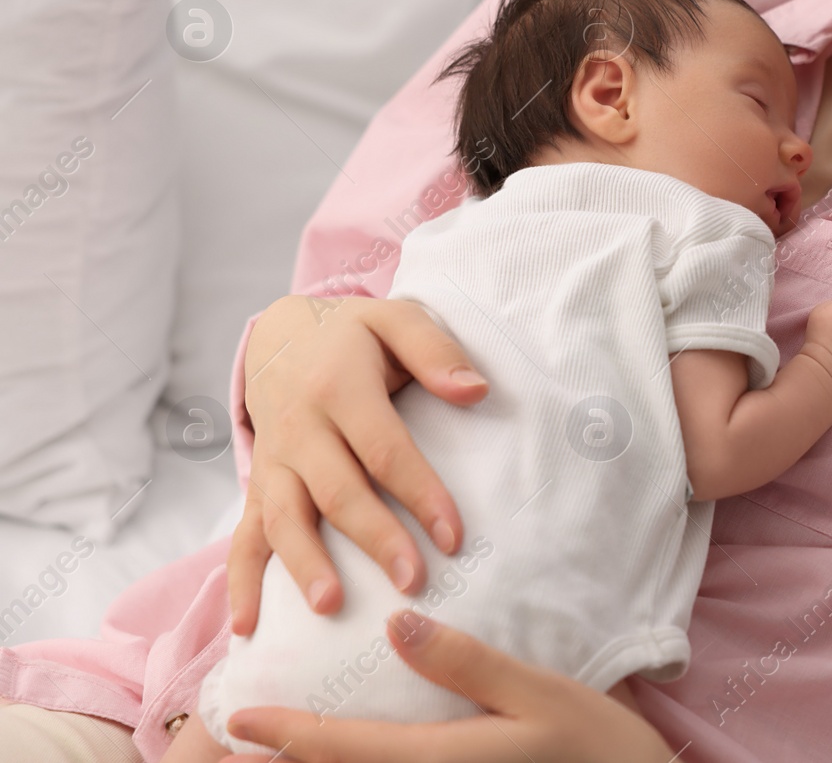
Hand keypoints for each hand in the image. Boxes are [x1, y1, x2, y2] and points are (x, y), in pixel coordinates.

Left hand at [218, 612, 678, 762]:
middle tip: (241, 740)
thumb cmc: (597, 748)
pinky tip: (363, 754)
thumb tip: (395, 622)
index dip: (282, 733)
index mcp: (438, 762)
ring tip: (293, 748)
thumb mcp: (539, 693)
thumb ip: (465, 664)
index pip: (340, 749)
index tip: (236, 718)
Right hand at [228, 294, 489, 634]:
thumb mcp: (394, 320)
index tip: (453, 535)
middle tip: (412, 583)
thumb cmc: (353, 335)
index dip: (419, 492)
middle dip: (375, 540)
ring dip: (305, 565)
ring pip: (284, 517)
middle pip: (338, 490)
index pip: (384, 448)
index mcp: (338, 386)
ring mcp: (273, 460)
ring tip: (330, 608)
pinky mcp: (258, 484)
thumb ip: (435, 351)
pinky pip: (243, 534)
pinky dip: (241, 580)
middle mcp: (299, 427)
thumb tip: (476, 391)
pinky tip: (247, 625)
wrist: (279, 336)